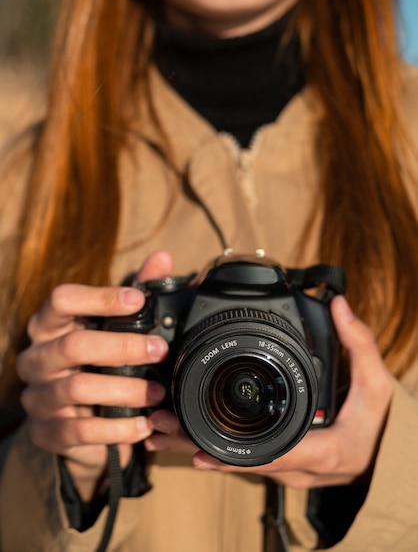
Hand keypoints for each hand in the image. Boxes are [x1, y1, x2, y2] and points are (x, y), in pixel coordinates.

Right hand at [16, 250, 172, 500]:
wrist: (75, 421)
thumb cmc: (97, 362)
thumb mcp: (115, 326)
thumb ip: (137, 291)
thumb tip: (162, 258)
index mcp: (50, 325)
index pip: (61, 300)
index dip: (100, 297)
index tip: (139, 300)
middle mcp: (37, 357)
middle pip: (73, 345)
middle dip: (123, 347)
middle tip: (160, 350)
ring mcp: (37, 396)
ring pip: (77, 388)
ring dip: (125, 390)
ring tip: (158, 393)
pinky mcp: (46, 432)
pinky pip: (80, 431)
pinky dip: (118, 429)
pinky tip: (143, 425)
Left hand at [146, 296, 393, 488]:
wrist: (384, 456)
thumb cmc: (380, 427)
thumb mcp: (377, 385)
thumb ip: (359, 345)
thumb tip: (339, 306)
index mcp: (318, 451)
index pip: (270, 455)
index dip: (230, 455)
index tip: (195, 448)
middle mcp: (297, 468)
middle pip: (240, 460)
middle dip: (196, 444)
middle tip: (158, 424)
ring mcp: (286, 470)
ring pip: (236, 461)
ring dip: (197, 447)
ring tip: (157, 432)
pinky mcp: (281, 464)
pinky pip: (243, 458)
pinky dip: (213, 449)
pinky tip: (185, 439)